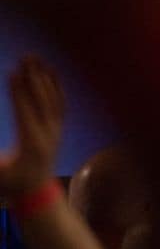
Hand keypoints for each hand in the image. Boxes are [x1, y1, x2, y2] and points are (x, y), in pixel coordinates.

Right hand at [0, 56, 64, 197]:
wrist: (35, 191)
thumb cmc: (9, 184)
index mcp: (31, 144)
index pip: (25, 112)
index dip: (19, 92)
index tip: (12, 72)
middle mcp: (48, 134)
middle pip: (42, 100)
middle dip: (33, 77)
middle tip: (25, 56)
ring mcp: (56, 129)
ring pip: (53, 98)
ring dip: (44, 76)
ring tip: (34, 57)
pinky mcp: (59, 127)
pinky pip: (60, 102)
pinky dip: (56, 85)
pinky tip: (51, 70)